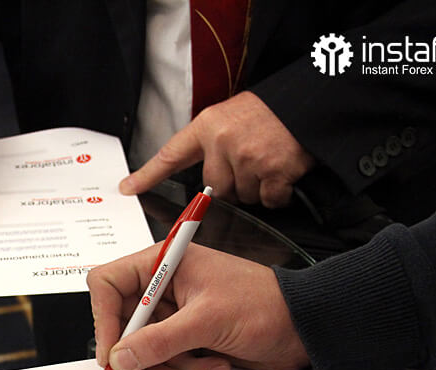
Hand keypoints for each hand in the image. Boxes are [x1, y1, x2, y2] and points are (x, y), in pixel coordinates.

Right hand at [87, 242, 308, 369]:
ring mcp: (177, 314)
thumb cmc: (266, 305)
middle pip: (123, 325)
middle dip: (136, 356)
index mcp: (164, 263)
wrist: (305, 328)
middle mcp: (164, 286)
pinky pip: (167, 360)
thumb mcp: (207, 321)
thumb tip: (120, 357)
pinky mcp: (189, 337)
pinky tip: (214, 367)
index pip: (109, 283)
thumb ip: (159, 341)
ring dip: (165, 369)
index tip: (112, 353)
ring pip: (144, 349)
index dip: (104, 319)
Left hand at [120, 91, 314, 207]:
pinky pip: (268, 200)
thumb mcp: (231, 117)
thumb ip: (213, 144)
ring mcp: (247, 157)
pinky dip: (278, 193)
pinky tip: (283, 172)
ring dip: (257, 187)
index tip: (128, 187)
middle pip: (215, 188)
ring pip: (242, 196)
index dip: (148, 174)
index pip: (170, 154)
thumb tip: (205, 180)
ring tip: (270, 160)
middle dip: (233, 182)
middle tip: (252, 160)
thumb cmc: (270, 113)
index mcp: (208, 126)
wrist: (308, 104)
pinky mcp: (272, 171)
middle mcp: (223, 142)